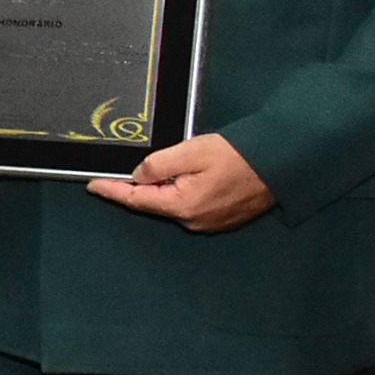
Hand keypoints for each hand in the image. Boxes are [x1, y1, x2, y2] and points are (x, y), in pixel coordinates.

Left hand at [88, 130, 276, 232]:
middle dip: (141, 186)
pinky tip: (192, 176)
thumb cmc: (238, 155)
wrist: (282, 164)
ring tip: (175, 166)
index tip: (92, 185)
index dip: (111, 190)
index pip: (135, 199)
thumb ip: (158, 164)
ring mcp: (209, 223)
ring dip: (166, 187)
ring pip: (173, 203)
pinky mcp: (223, 219)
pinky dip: (183, 192)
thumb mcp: (191, 151)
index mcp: (181, 206)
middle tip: (135, 166)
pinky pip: (191, 205)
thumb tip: (138, 176)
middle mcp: (193, 221)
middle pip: (154, 202)